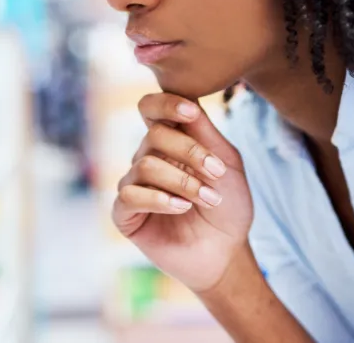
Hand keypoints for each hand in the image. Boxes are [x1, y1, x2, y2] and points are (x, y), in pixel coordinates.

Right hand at [112, 93, 252, 291]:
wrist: (226, 250)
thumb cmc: (228, 204)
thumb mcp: (226, 163)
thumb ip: (205, 134)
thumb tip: (188, 103)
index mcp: (170, 140)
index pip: (151, 107)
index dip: (166, 104)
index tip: (191, 114)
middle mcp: (147, 157)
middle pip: (153, 135)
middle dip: (190, 152)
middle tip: (217, 173)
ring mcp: (134, 185)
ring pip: (145, 165)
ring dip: (182, 182)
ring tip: (208, 199)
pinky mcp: (125, 214)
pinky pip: (129, 196)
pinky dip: (159, 199)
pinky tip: (182, 208)